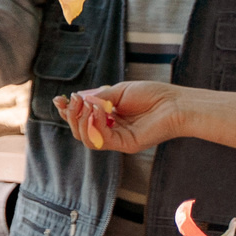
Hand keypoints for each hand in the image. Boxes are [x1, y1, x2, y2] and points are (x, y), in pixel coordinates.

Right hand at [53, 83, 182, 154]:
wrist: (176, 104)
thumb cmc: (153, 95)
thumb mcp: (119, 91)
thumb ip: (98, 97)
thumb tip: (77, 100)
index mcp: (108, 117)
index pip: (81, 119)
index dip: (67, 111)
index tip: (59, 99)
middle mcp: (111, 129)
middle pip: (79, 130)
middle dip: (71, 115)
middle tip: (73, 100)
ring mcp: (117, 139)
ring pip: (86, 138)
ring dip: (80, 121)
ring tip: (85, 105)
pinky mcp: (125, 144)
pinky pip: (102, 139)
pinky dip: (95, 124)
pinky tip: (99, 110)